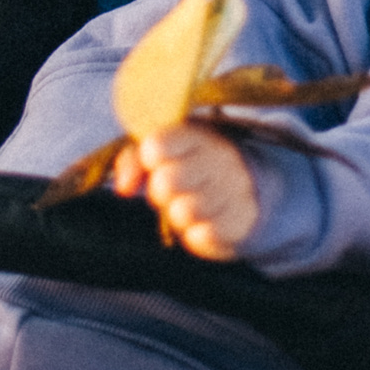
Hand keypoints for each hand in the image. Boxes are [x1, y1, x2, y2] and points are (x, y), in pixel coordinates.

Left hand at [109, 122, 258, 260]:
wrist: (246, 185)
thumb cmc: (190, 165)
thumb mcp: (162, 151)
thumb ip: (134, 160)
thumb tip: (123, 188)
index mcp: (197, 134)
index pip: (156, 146)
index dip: (148, 159)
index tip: (156, 162)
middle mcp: (220, 156)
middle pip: (166, 182)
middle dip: (160, 191)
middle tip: (171, 190)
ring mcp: (235, 187)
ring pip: (184, 212)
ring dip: (178, 214)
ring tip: (188, 204)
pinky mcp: (243, 219)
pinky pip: (203, 235)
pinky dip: (196, 234)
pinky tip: (204, 221)